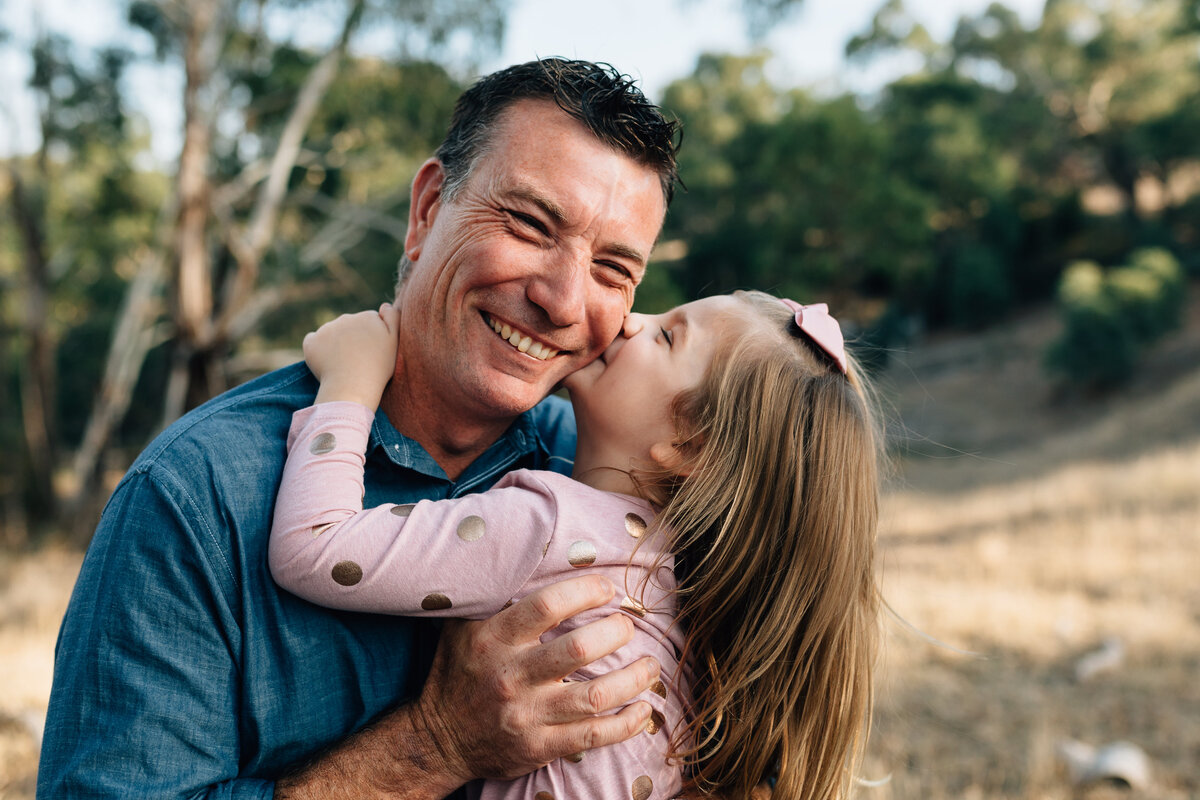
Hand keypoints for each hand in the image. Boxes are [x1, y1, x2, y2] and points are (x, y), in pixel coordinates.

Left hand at [306, 303, 399, 408]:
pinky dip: (318, 349)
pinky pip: (313, 341)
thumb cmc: (378, 367)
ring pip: (332, 333)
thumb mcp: (395, 342)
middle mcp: (346, 317)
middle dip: (352, 339)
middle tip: (358, 360)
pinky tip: (326, 363)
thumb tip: (384, 305)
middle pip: (349, 326)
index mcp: (368, 317)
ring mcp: (327, 328)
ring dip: (336, 344)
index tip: (372, 353)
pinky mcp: (311, 341)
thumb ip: (394, 319)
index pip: (369, 323)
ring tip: (343, 364)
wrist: (352, 386)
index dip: (371, 338)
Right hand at [412, 575, 659, 783]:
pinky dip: (627, 724)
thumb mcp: (462, 626)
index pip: (547, 606)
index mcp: (494, 638)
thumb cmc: (458, 672)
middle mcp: (511, 675)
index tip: (607, 587)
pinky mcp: (539, 747)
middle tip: (629, 624)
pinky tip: (644, 710)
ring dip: (634, 679)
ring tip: (651, 665)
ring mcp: (527, 714)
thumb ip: (492, 595)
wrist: (438, 738)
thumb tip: (523, 548)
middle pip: (579, 649)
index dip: (585, 591)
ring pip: (594, 696)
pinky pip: (593, 736)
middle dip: (616, 631)